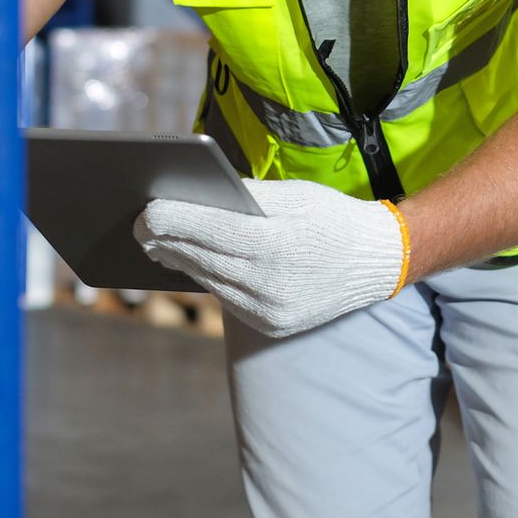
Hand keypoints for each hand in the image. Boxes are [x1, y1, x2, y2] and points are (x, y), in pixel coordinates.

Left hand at [136, 179, 410, 337]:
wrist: (377, 262)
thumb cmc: (331, 217)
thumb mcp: (293, 195)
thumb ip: (243, 195)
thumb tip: (191, 192)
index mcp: (279, 243)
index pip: (209, 230)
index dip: (171, 219)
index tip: (143, 210)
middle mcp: (272, 283)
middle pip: (201, 257)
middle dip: (167, 238)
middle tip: (140, 223)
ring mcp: (271, 310)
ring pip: (208, 280)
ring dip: (181, 259)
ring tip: (158, 241)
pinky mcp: (270, 325)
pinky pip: (226, 297)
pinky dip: (208, 276)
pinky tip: (191, 260)